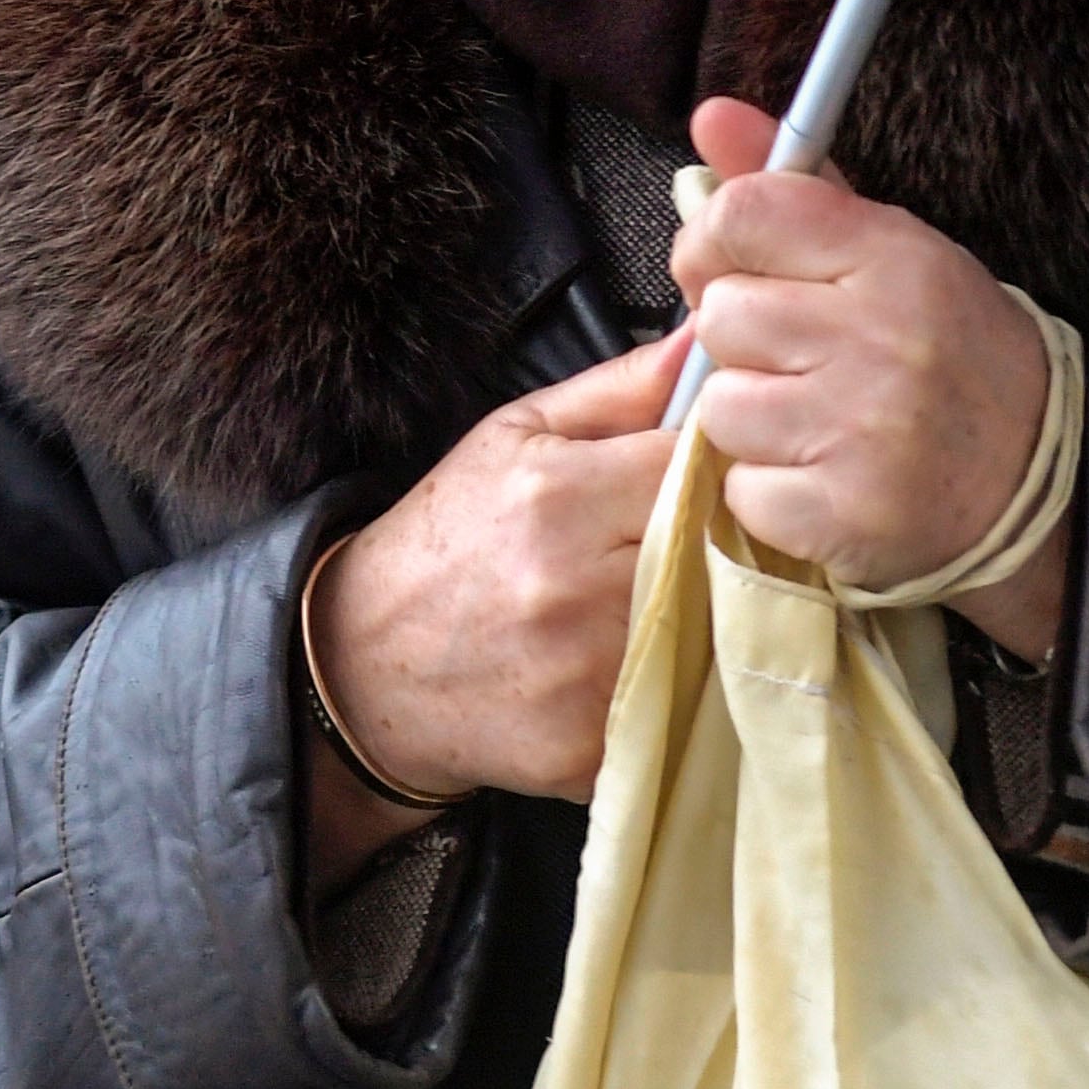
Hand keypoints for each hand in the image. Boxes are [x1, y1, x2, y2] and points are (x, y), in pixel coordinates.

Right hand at [305, 331, 682, 873]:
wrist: (367, 666)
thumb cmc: (453, 537)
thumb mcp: (518, 435)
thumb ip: (621, 388)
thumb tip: (709, 339)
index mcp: (559, 496)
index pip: (696, 468)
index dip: (719, 468)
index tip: (716, 476)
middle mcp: (574, 588)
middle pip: (715, 553)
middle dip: (721, 543)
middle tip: (702, 542)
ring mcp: (584, 676)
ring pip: (708, 633)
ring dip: (708, 616)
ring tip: (672, 601)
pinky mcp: (588, 749)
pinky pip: (674, 707)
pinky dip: (675, 686)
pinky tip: (646, 665)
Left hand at [673, 97, 1070, 660]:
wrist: (1035, 482)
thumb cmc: (951, 354)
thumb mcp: (892, 252)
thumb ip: (794, 188)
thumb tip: (711, 115)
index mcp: (894, 257)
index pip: (745, 214)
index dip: (716, 242)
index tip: (734, 268)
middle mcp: (878, 339)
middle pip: (720, 313)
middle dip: (745, 340)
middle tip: (799, 358)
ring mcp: (860, 433)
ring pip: (719, 406)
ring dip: (750, 419)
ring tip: (814, 420)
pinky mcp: (842, 515)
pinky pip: (739, 489)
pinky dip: (767, 490)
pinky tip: (822, 475)